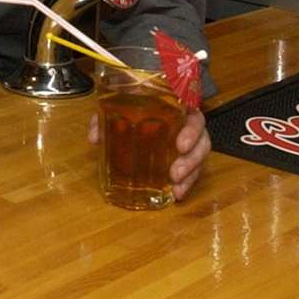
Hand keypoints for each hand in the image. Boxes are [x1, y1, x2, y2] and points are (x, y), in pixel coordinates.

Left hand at [88, 109, 211, 200]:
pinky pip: (193, 171)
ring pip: (200, 159)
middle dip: (191, 160)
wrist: (138, 105)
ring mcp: (190, 144)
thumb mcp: (119, 105)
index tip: (180, 146)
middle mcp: (189, 126)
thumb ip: (105, 117)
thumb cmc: (135, 104)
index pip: (194, 118)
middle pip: (203, 142)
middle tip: (175, 173)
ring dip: (190, 175)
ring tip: (176, 188)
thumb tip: (95, 138)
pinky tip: (177, 194)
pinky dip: (186, 184)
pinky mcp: (186, 159)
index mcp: (180, 109)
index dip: (191, 132)